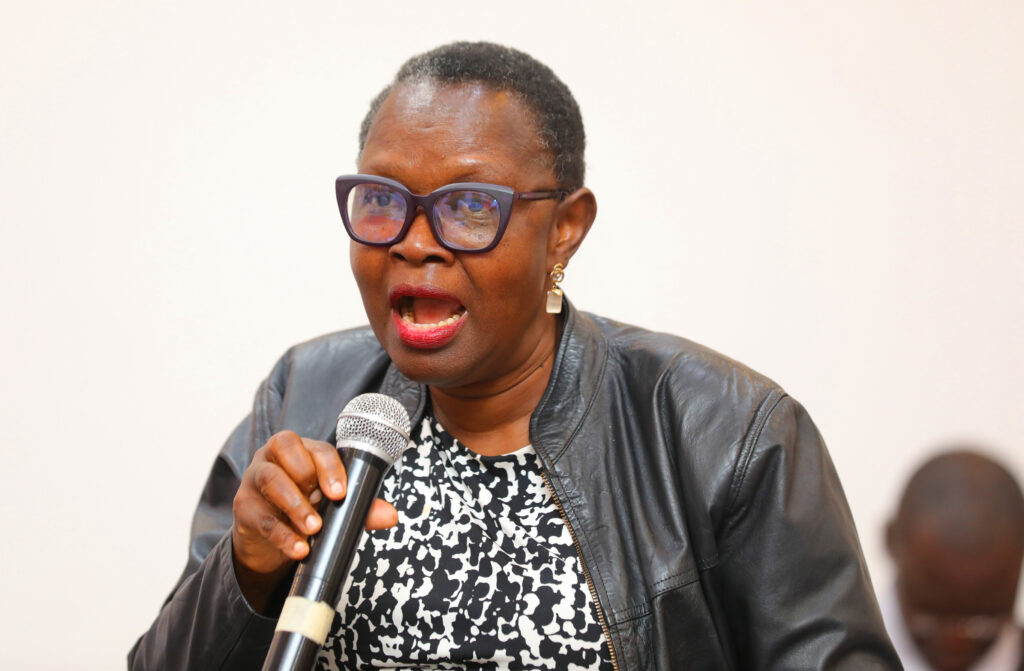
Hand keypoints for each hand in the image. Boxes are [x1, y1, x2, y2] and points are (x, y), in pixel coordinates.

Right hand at [230, 430, 397, 611]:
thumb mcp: (332, 508)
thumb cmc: (305, 510)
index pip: (316, 447)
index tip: (340, 492)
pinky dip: (282, 535)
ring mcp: (254, 478)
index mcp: (302, 450)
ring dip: (295, 505)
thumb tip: (390, 515)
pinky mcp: (243, 506)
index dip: (329, 466)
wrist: (269, 540)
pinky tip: (298, 549)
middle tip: (326, 506)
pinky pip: (261, 517)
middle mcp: (275, 457)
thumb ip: (360, 508)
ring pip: (270, 480)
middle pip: (285, 449)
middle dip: (308, 479)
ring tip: (314, 529)